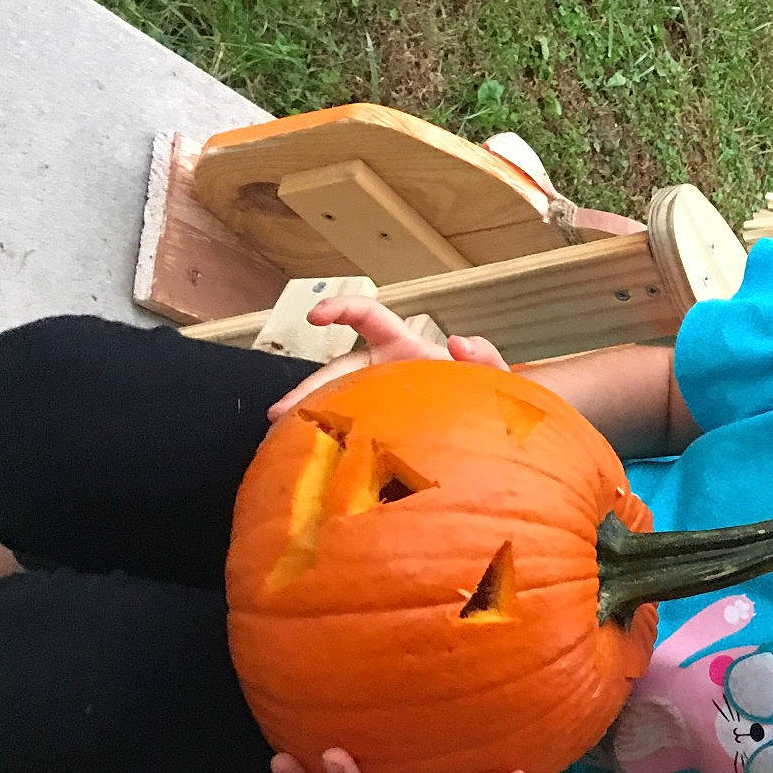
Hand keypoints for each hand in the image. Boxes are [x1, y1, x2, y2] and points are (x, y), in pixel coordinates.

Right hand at [266, 300, 509, 420]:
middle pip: (338, 370)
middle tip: (279, 413)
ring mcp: (379, 400)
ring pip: (337, 403)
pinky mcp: (379, 429)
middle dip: (306, 389)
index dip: (340, 309)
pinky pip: (351, 433)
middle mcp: (386, 371)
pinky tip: (314, 462)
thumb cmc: (486, 396)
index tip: (315, 317)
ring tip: (285, 443)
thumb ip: (486, 356)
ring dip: (310, 420)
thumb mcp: (494, 375)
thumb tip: (459, 342)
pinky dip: (331, 443)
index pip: (368, 316)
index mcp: (405, 348)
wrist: (492, 433)